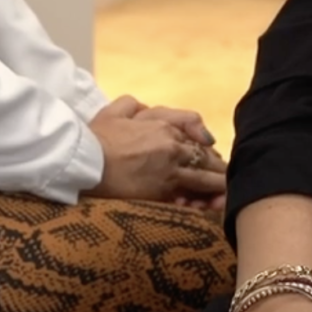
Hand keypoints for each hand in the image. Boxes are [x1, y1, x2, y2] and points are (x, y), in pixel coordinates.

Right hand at [85, 96, 227, 202]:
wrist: (84, 161)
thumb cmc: (95, 136)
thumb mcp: (115, 110)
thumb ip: (133, 105)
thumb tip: (144, 108)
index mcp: (162, 125)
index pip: (194, 136)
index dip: (204, 147)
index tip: (211, 157)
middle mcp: (172, 146)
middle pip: (203, 157)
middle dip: (217, 169)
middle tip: (226, 178)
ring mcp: (170, 170)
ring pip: (203, 178)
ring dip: (217, 187)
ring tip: (227, 195)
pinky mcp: (163, 191)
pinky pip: (190, 196)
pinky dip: (202, 201)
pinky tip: (213, 207)